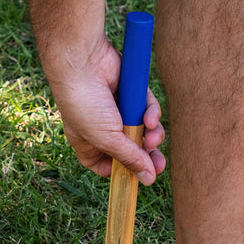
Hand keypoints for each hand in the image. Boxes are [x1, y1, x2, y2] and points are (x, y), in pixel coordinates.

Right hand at [47, 39, 165, 185]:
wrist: (84, 64)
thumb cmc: (85, 105)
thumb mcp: (108, 139)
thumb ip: (129, 159)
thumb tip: (148, 179)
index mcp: (88, 142)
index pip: (105, 165)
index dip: (121, 172)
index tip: (136, 176)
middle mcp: (102, 127)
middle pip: (131, 149)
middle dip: (146, 156)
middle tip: (159, 164)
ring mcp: (117, 110)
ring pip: (143, 130)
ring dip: (152, 136)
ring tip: (153, 137)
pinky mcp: (130, 93)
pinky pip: (147, 108)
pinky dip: (152, 114)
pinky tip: (151, 118)